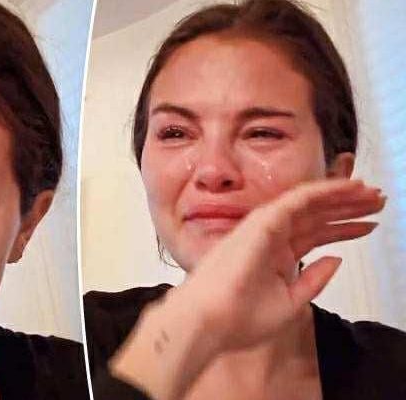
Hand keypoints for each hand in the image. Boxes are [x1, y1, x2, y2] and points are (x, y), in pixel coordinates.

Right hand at [184, 178, 383, 349]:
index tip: (369, 225)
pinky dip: (325, 190)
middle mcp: (272, 238)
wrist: (210, 320)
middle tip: (378, 202)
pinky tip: (349, 188)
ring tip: (372, 193)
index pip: (315, 235)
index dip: (344, 229)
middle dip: (347, 208)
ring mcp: (266, 228)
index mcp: (276, 256)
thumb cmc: (239, 318)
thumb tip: (336, 260)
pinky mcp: (263, 221)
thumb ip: (314, 280)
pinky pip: (299, 199)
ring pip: (311, 204)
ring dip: (342, 196)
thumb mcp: (290, 303)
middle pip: (317, 217)